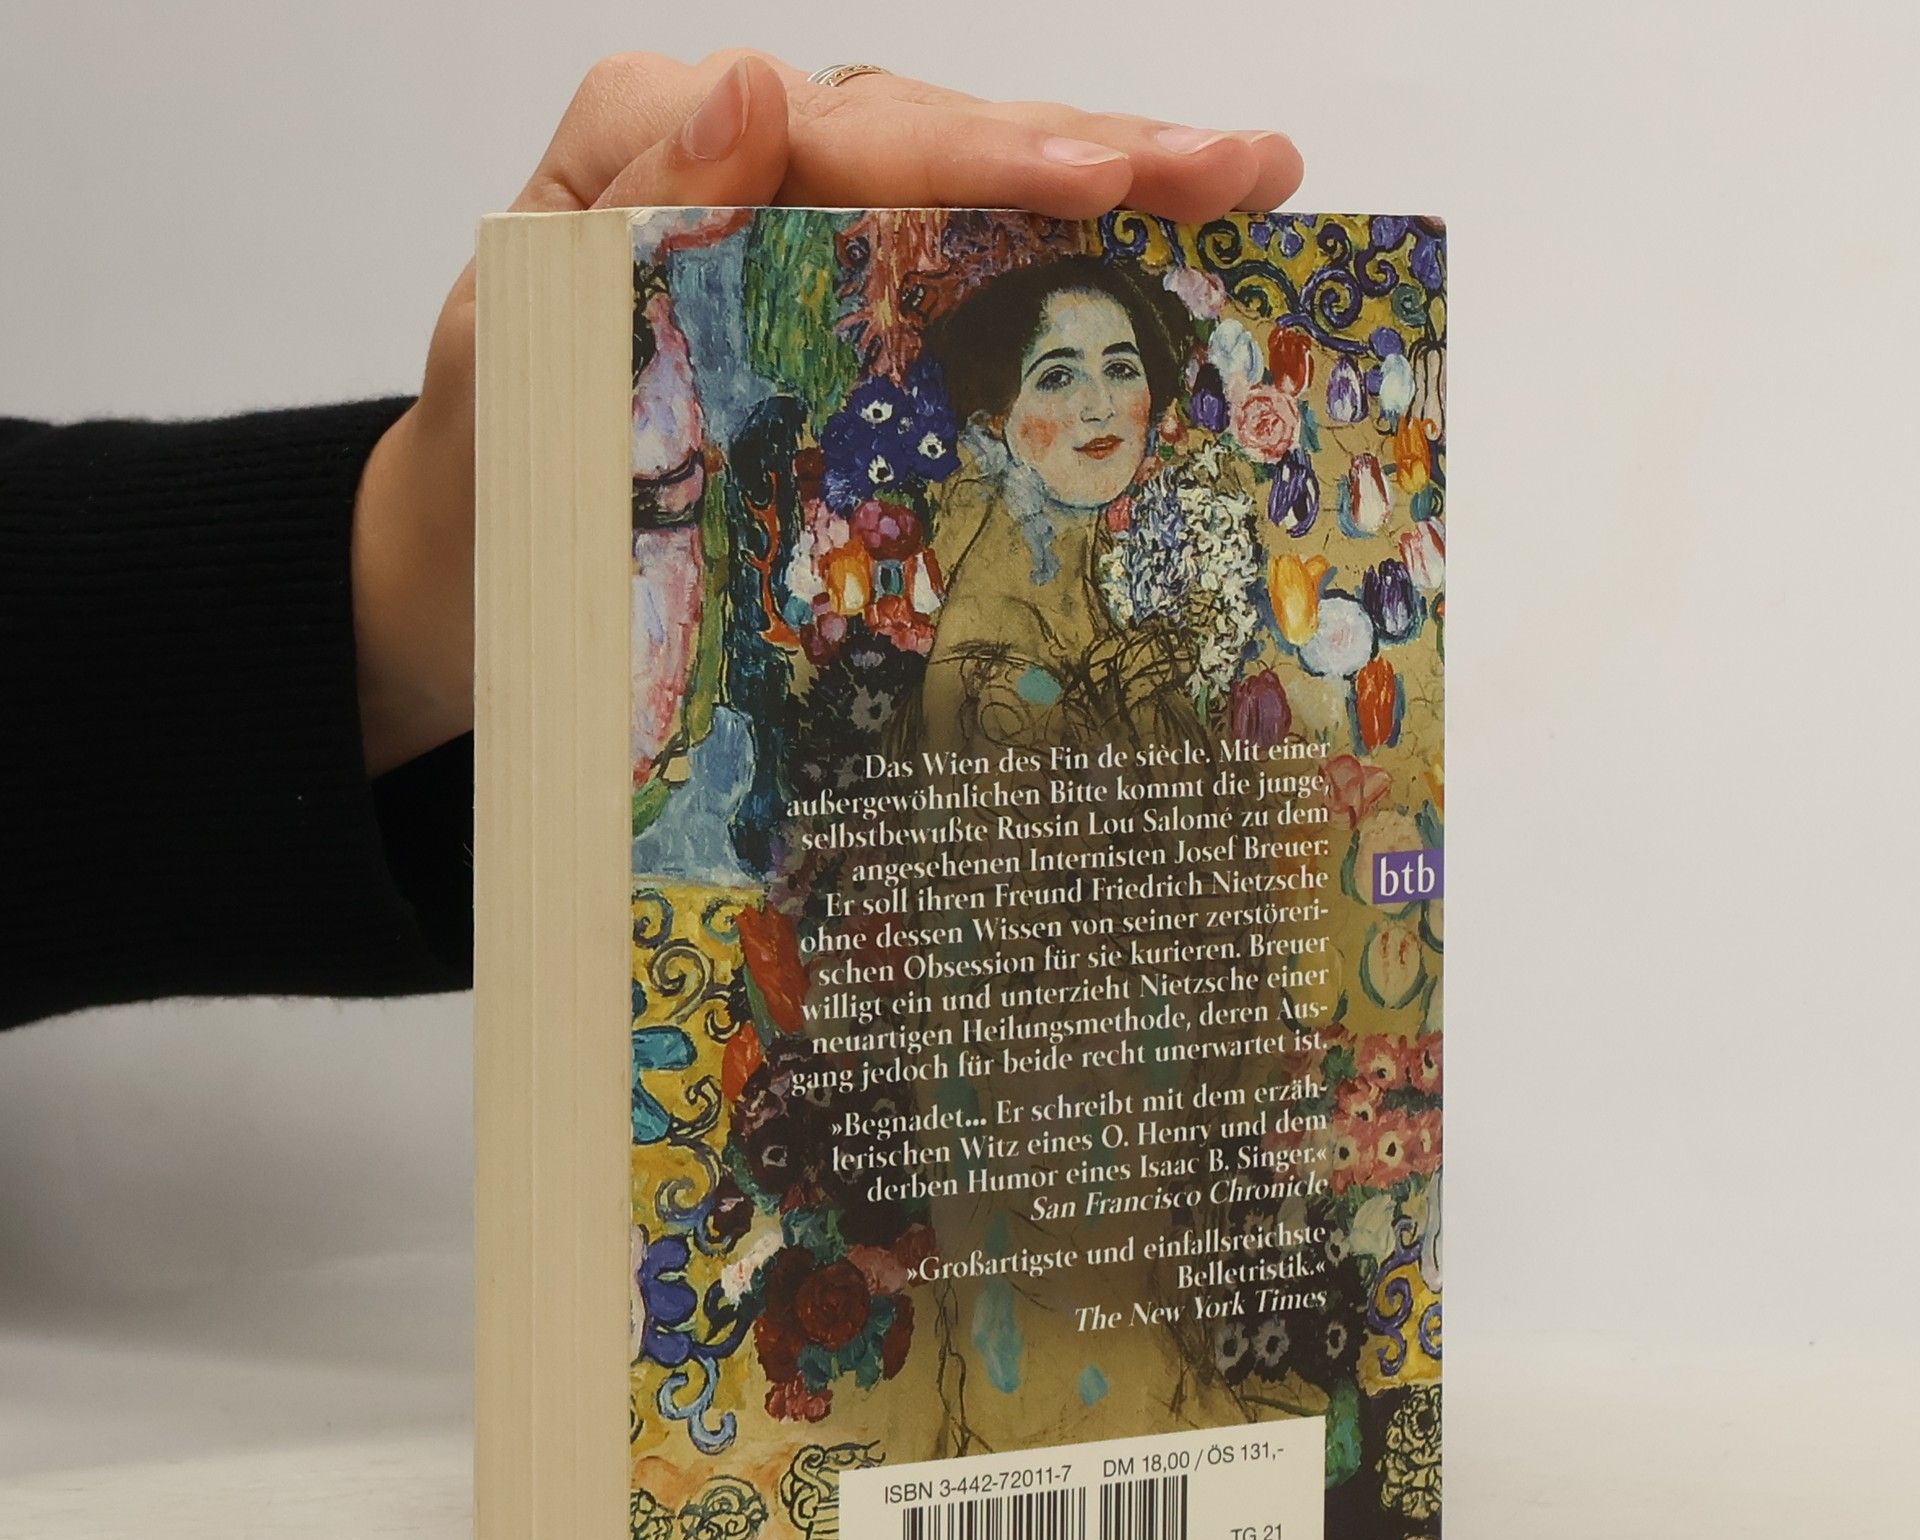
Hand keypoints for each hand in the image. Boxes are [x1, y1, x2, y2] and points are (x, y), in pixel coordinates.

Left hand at [350, 48, 1305, 776]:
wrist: (467, 571)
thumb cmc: (486, 468)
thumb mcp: (512, 352)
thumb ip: (617, 217)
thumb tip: (749, 92)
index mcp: (656, 145)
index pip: (846, 130)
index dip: (985, 154)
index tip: (1103, 181)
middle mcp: (743, 168)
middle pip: (939, 142)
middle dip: (1099, 156)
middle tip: (1246, 173)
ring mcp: (800, 241)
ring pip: (969, 198)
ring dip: (1112, 199)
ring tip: (1248, 196)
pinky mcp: (834, 320)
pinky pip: (954, 282)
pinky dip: (1057, 278)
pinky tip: (1157, 274)